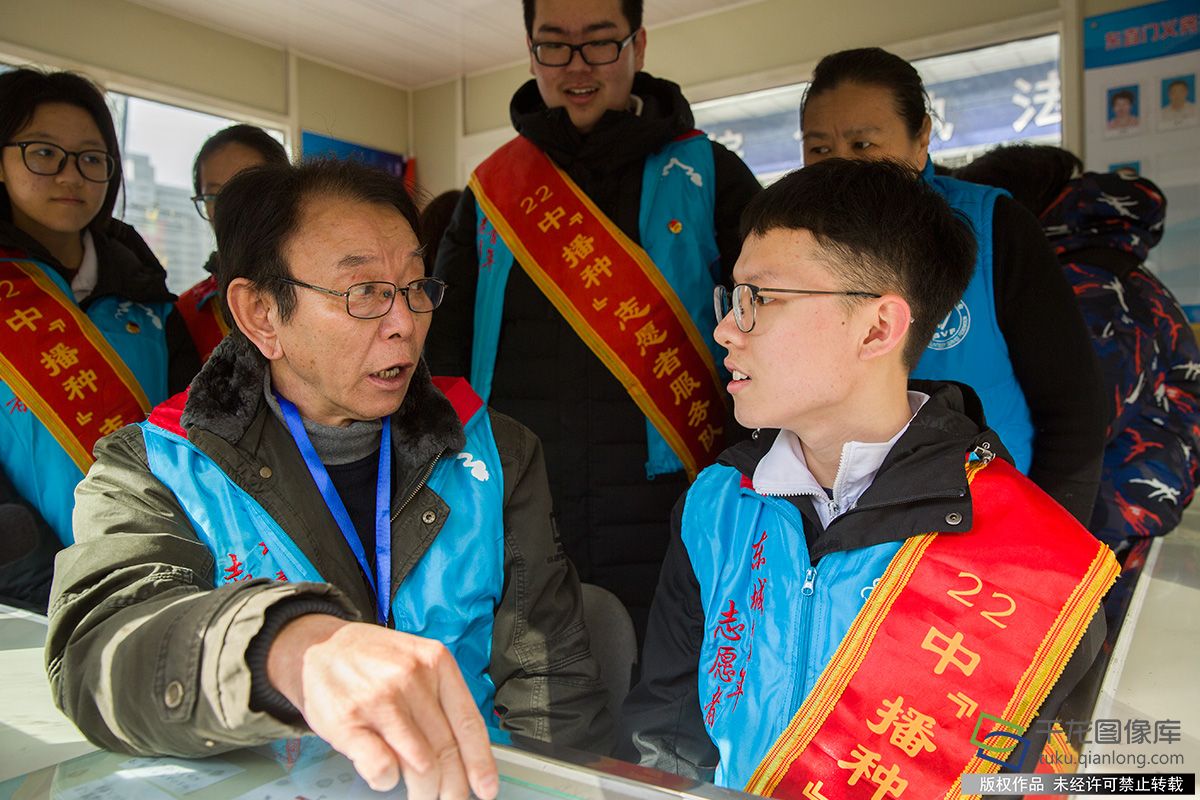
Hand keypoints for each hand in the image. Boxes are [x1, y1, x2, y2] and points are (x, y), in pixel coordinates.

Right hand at [267, 614, 498, 798]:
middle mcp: (411, 678)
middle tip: (450, 798)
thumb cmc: (371, 659)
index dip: (480, 762)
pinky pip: (382, 768)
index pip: (468, 722)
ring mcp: (379, 699)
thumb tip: (466, 751)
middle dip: (453, 785)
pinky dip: (388, 781)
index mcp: (436, 661)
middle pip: (446, 749)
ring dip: (424, 790)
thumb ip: (440, 696)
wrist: (318, 646)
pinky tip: (386, 774)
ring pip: (420, 765)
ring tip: (420, 794)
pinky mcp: (349, 721)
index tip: (487, 788)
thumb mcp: (416, 659)